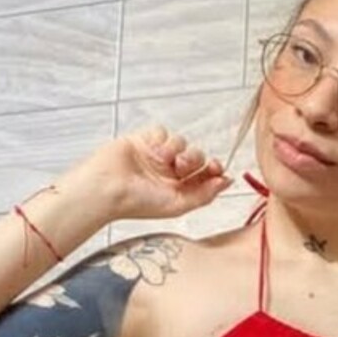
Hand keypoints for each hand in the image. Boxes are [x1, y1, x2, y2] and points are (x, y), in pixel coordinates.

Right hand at [80, 124, 232, 220]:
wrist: (108, 189)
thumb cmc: (139, 202)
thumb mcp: (179, 205)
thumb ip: (205, 194)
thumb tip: (229, 182)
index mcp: (178, 189)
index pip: (204, 175)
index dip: (214, 170)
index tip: (218, 168)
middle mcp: (169, 173)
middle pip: (196, 157)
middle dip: (195, 160)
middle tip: (182, 167)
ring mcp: (156, 156)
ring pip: (182, 142)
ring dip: (177, 149)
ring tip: (164, 160)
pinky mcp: (143, 140)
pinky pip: (163, 132)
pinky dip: (162, 139)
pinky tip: (153, 150)